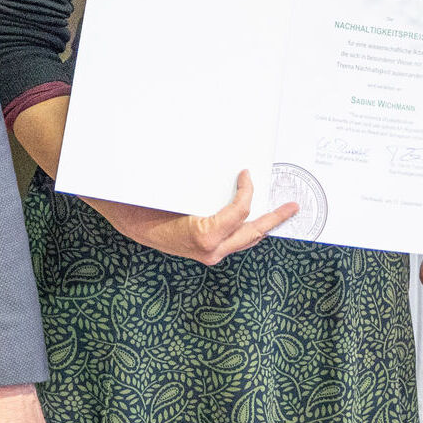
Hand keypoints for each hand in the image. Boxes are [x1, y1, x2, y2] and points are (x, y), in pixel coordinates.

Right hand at [84, 170, 297, 265]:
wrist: (130, 223)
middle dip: (274, 218)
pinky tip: (251, 218)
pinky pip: (233, 239)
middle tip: (292, 206)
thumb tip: (233, 169)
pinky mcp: (206, 251)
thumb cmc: (148, 205)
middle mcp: (211, 249)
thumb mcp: (176, 191)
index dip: (248, 190)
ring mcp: (210, 253)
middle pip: (253, 232)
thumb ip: (203, 184)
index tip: (247, 173)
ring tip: (279, 213)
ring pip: (245, 239)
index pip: (240, 211)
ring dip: (262, 224)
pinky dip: (245, 227)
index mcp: (205, 235)